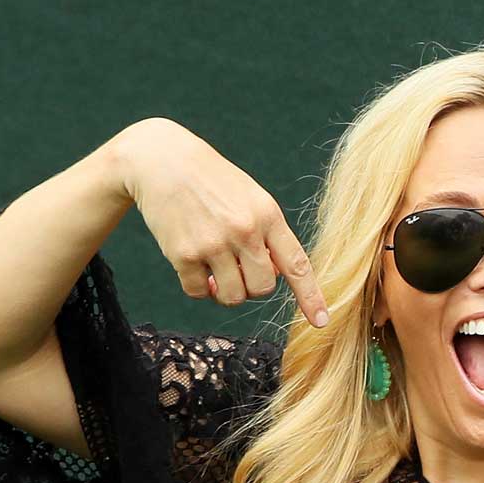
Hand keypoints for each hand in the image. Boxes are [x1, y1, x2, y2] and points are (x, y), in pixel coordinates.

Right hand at [111, 118, 329, 326]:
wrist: (162, 161)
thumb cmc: (213, 183)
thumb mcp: (252, 198)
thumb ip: (268, 236)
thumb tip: (274, 276)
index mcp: (268, 216)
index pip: (297, 264)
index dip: (310, 296)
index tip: (321, 321)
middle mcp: (245, 231)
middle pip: (263, 288)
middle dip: (253, 287)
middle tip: (238, 268)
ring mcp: (213, 244)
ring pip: (233, 297)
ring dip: (226, 291)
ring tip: (216, 268)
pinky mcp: (183, 254)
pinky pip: (198, 293)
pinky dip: (198, 287)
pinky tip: (194, 265)